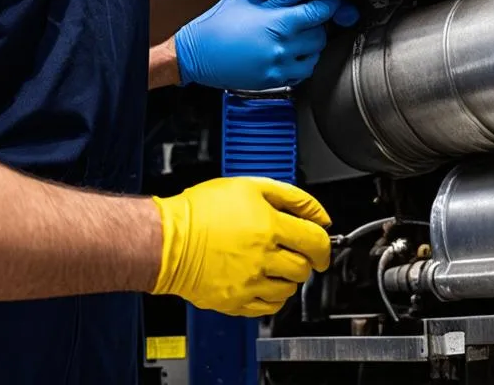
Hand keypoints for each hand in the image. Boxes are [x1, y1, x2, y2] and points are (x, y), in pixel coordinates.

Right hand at [150, 177, 330, 315]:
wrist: (169, 240)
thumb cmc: (202, 211)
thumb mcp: (250, 186)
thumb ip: (291, 197)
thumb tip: (319, 213)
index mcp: (269, 227)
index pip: (315, 241)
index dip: (324, 243)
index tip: (321, 245)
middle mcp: (262, 258)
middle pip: (304, 268)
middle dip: (305, 259)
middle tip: (295, 251)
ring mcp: (249, 283)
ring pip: (289, 290)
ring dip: (289, 277)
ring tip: (274, 263)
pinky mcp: (235, 302)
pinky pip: (269, 308)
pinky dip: (273, 296)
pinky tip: (263, 280)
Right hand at [174, 0, 359, 90]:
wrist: (195, 54)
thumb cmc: (219, 21)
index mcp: (277, 21)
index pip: (320, 12)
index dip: (332, 4)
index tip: (333, 1)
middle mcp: (281, 46)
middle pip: (321, 34)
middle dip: (317, 24)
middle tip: (305, 16)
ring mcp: (278, 66)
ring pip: (315, 55)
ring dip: (311, 44)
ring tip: (294, 34)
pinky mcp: (274, 81)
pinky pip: (303, 72)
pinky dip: (301, 61)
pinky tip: (288, 51)